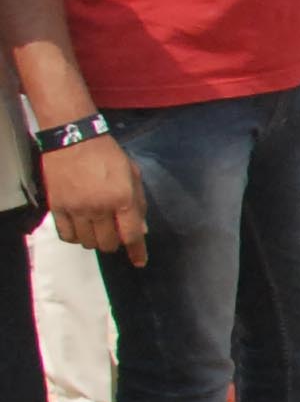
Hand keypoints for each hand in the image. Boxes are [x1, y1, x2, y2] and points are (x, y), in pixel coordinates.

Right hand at [43, 138, 146, 266]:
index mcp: (122, 198)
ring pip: (87, 242)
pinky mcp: (57, 207)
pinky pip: (66, 235)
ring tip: (97, 229)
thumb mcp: (132, 174)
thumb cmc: (107, 155)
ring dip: (95, 241)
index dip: (137, 251)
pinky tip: (80, 229)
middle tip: (114, 233)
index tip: (139, 262)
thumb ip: (138, 203)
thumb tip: (141, 229)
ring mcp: (76, 209)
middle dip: (115, 243)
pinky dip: (75, 237)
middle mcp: (99, 207)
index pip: (131, 235)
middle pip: (108, 243)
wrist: (74, 139)